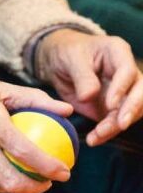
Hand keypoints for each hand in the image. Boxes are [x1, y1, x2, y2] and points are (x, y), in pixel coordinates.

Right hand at [0, 49, 73, 192]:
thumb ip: (34, 99)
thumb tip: (66, 110)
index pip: (24, 151)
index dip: (49, 167)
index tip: (64, 171)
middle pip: (9, 181)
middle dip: (35, 189)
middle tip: (47, 182)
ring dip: (16, 186)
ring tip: (29, 177)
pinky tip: (3, 168)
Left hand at [37, 30, 142, 145]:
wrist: (58, 63)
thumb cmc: (67, 53)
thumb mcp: (71, 59)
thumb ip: (82, 77)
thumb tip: (89, 96)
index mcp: (118, 53)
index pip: (128, 71)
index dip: (121, 88)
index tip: (110, 103)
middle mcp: (126, 73)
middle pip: (140, 92)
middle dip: (131, 110)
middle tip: (120, 124)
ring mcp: (122, 91)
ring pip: (129, 111)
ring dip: (116, 126)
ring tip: (97, 135)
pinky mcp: (112, 108)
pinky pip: (114, 122)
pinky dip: (106, 133)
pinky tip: (94, 139)